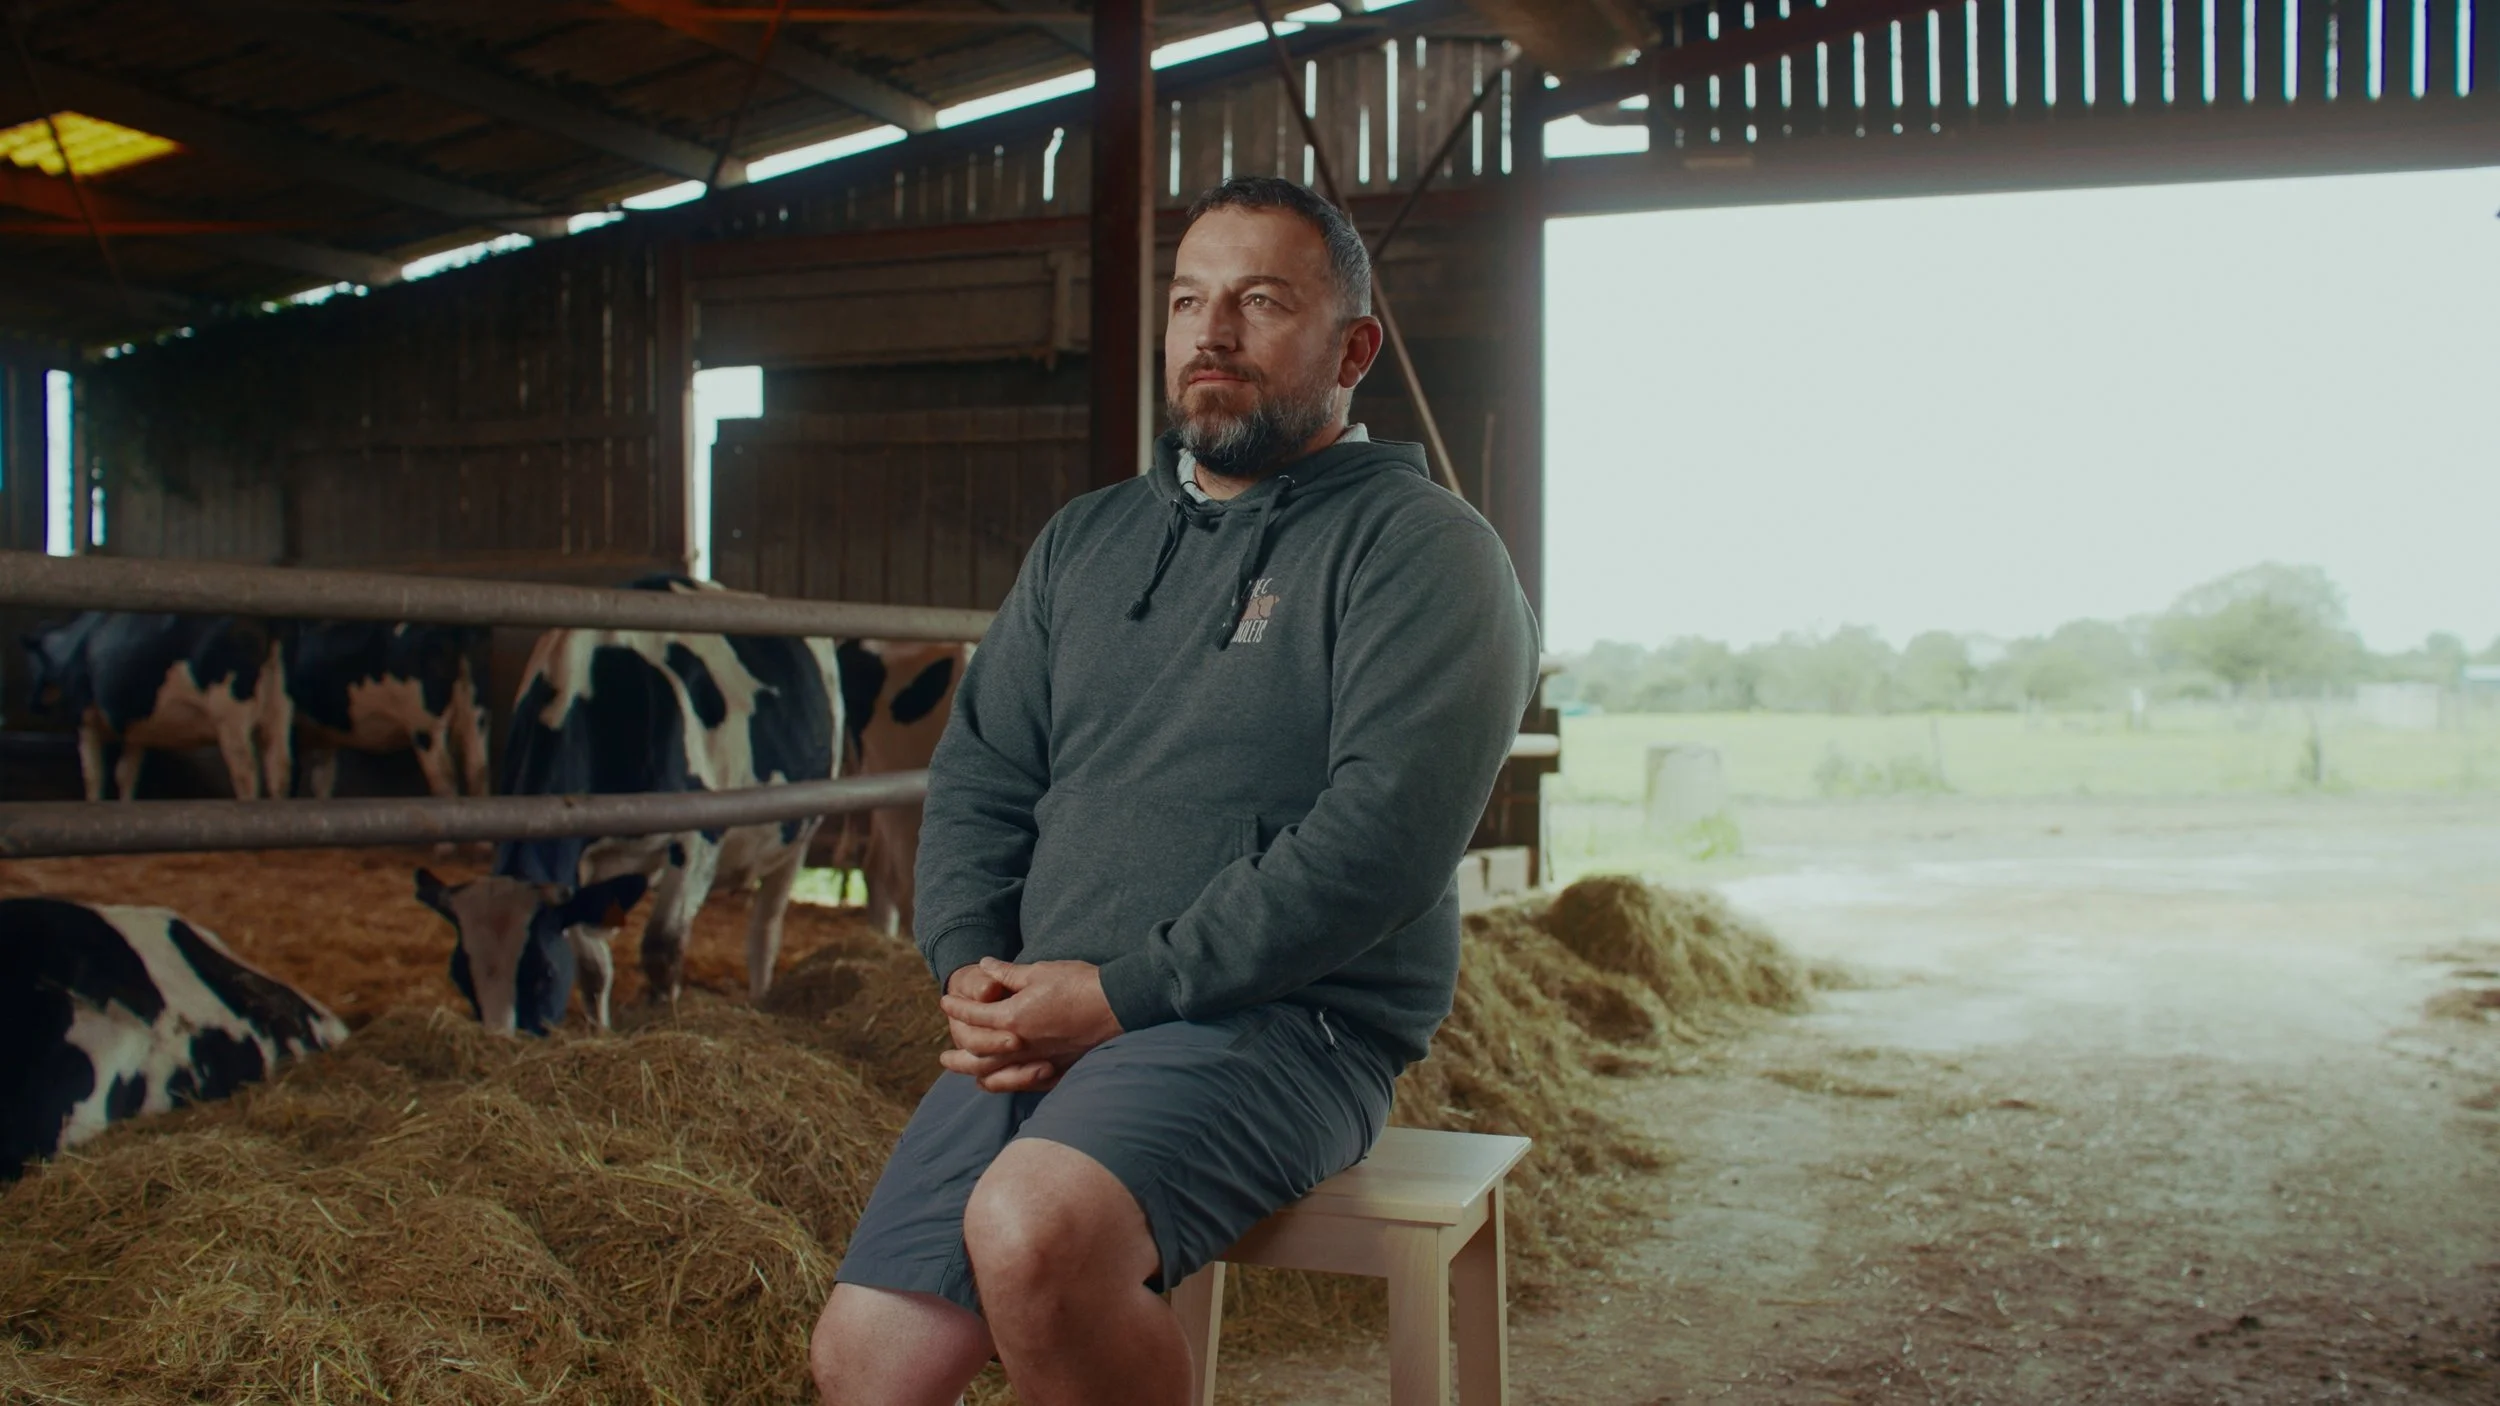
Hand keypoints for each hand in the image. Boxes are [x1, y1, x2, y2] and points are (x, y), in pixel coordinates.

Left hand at [938, 958, 1122, 1091]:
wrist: (1117, 1006)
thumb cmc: (1079, 984)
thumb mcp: (1040, 972)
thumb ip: (1008, 973)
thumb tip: (985, 965)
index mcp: (1013, 1017)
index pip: (974, 1016)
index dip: (957, 1008)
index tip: (946, 1003)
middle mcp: (1020, 1045)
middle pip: (977, 1054)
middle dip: (957, 1053)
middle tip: (943, 1056)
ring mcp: (1038, 1060)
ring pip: (995, 1075)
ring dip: (975, 1074)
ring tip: (966, 1076)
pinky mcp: (1056, 1071)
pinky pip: (1021, 1083)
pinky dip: (1004, 1084)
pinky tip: (999, 1082)